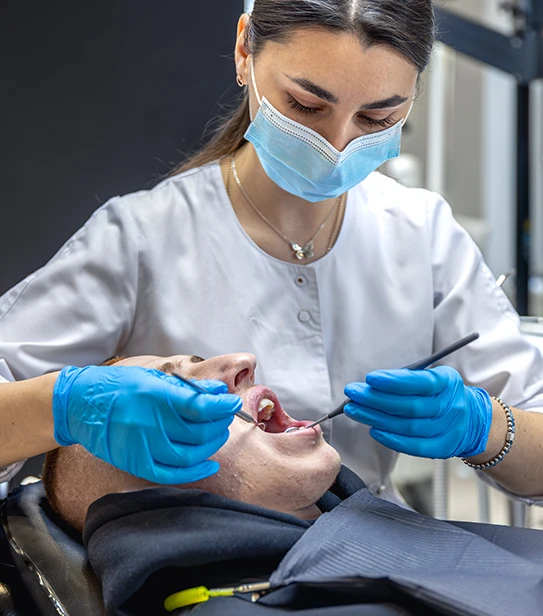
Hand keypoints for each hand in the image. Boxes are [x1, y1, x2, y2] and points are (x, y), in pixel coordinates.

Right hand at [52, 365, 241, 483]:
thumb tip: (218, 393)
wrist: (81, 404)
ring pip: (189, 455)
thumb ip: (187, 388)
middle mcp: (149, 422)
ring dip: (211, 446)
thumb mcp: (154, 378)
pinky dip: (194, 473)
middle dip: (218, 425)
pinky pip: (171, 475)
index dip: (221, 407)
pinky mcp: (135, 463)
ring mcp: (141, 446)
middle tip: (224, 417)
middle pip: (198, 432)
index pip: (198, 406)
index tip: (231, 404)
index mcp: (154, 396)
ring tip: (217, 435)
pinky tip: (209, 464)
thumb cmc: (121, 387)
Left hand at [344, 366, 492, 458]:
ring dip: (376, 418)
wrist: (472, 419)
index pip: (420, 382)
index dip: (394, 382)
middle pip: (410, 406)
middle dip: (376, 399)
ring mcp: (449, 430)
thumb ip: (407, 379)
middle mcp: (451, 407)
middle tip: (353, 394)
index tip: (370, 378)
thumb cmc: (442, 394)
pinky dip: (392, 439)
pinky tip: (373, 430)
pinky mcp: (443, 448)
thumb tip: (371, 385)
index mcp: (448, 383)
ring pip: (408, 426)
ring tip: (354, 410)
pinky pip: (415, 446)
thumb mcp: (433, 377)